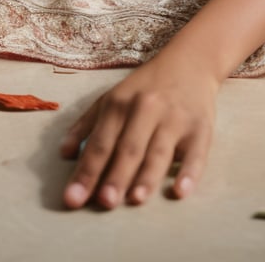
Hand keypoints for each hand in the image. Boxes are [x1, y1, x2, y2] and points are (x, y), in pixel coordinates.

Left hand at [59, 45, 217, 208]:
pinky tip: (180, 191)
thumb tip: (64, 154)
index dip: (86, 171)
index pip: (100, 143)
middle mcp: (146, 109)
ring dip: (147, 176)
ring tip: (135, 199)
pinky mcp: (201, 127)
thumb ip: (85, 124)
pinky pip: (196, 153)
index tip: (72, 199)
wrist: (190, 62)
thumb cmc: (144, 87)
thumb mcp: (110, 97)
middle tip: (104, 202)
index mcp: (119, 103)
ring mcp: (175, 118)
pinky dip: (189, 172)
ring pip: (159, 151)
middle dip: (116, 176)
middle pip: (129, 148)